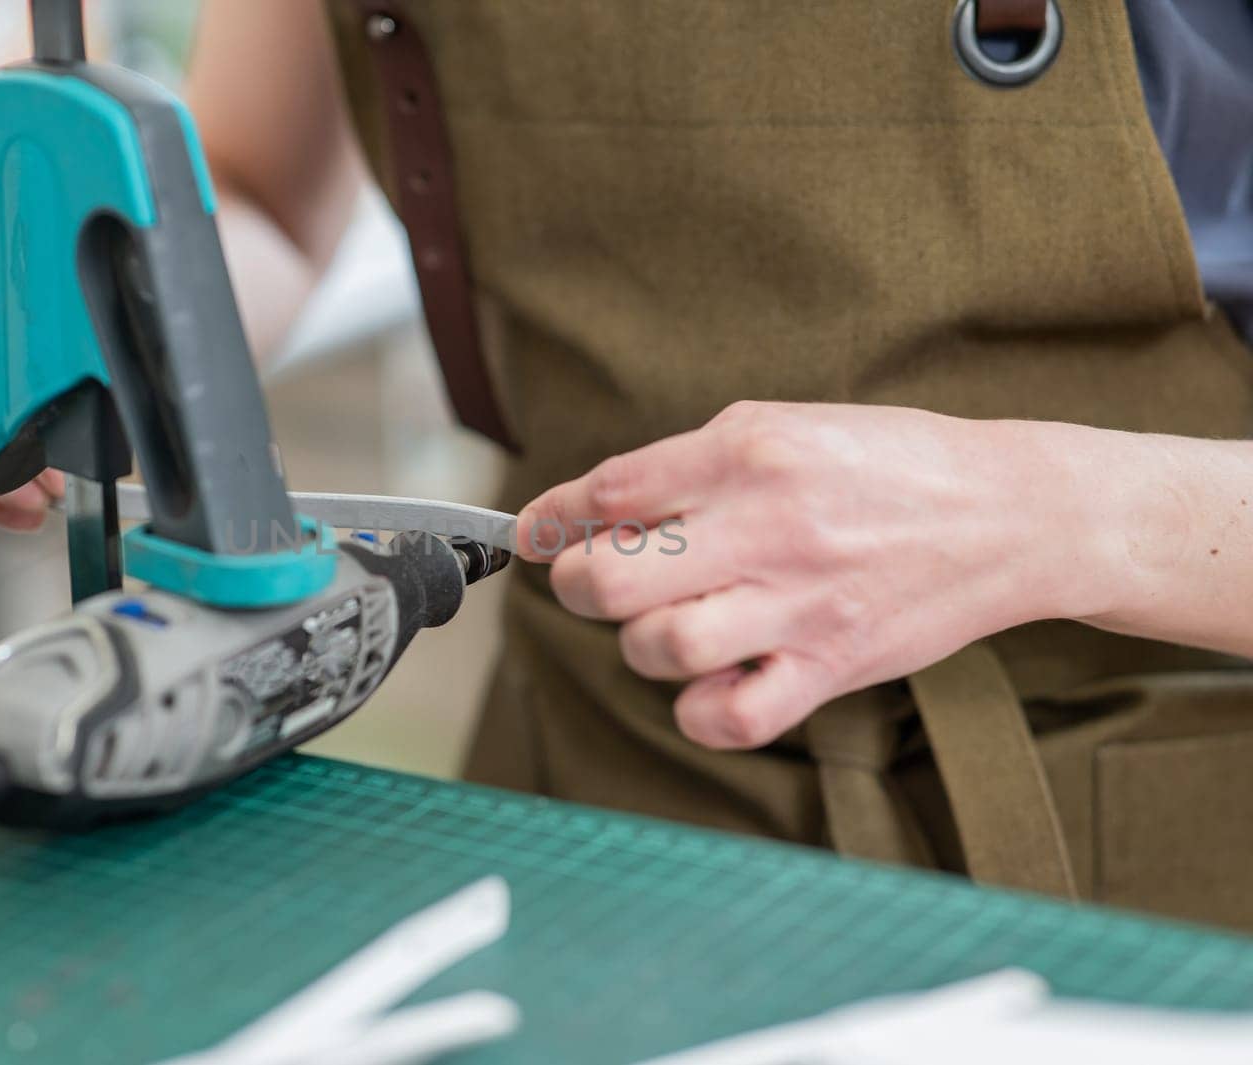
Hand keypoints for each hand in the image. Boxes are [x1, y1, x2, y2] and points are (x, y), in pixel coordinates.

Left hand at [515, 402, 1111, 749]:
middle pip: (609, 581)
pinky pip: (733, 716)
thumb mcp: (782, 427)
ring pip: (661, 648)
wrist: (1009, 512)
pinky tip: (710, 681)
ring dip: (640, 644)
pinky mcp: (833, 665)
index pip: (608, 491)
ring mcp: (800, 603)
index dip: (548, 519)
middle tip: (588, 583)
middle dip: (574, 586)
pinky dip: (699, 710)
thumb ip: (688, 465)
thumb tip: (590, 505)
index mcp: (747, 453)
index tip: (531, 534)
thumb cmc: (887, 463)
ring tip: (665, 625)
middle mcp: (766, 527)